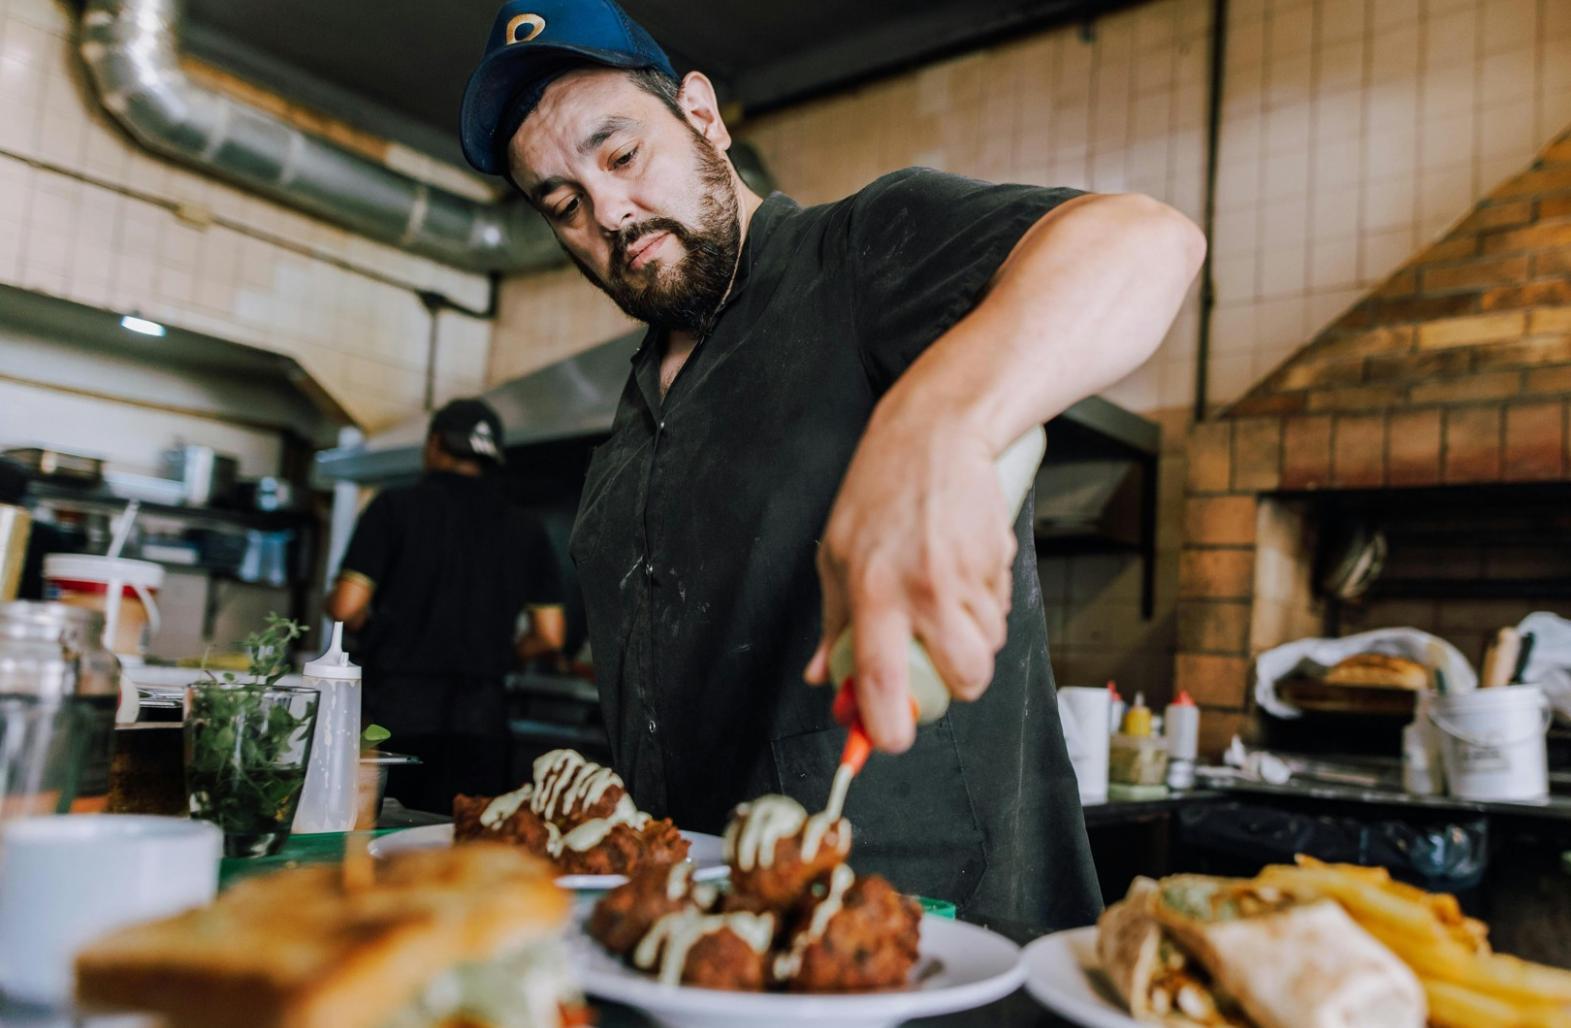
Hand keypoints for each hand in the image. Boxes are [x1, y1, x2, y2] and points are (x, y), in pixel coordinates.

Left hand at [804, 406, 1016, 752]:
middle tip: (937, 667)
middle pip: (966, 679)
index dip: (889, 728)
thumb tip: (823, 677)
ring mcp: (966, 576)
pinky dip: (985, 607)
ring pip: (989, 647)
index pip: (882, 682)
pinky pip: (1000, 611)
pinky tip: (962, 572)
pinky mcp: (998, 561)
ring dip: (972, 640)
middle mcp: (923, 590)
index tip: (890, 739)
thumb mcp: (836, 555)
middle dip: (959, 686)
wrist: (937, 434)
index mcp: (873, 593)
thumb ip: (832, 624)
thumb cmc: (879, 491)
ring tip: (945, 602)